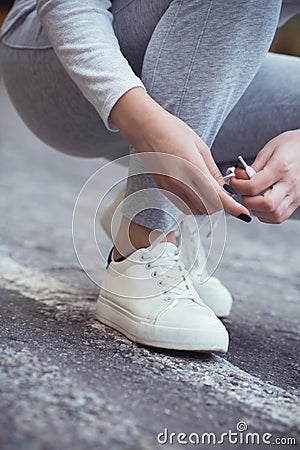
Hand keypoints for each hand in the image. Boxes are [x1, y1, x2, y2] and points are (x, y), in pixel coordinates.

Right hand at [110, 88, 250, 219]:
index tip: (243, 214)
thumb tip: (224, 188)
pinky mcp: (163, 190)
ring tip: (212, 193)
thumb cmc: (171, 131)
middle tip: (227, 196)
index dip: (233, 208)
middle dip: (221, 206)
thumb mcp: (201, 147)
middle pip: (208, 208)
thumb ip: (213, 172)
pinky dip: (195, 204)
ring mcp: (170, 188)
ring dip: (208, 207)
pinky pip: (183, 205)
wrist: (145, 128)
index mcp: (192, 168)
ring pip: (196, 210)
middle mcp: (180, 182)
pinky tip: (197, 192)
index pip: (217, 197)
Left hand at [231, 130, 299, 222]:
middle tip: (244, 193)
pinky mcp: (298, 201)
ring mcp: (296, 194)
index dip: (238, 186)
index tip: (234, 182)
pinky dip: (268, 215)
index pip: (254, 186)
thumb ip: (254, 165)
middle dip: (248, 201)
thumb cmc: (293, 145)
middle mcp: (291, 184)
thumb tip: (239, 176)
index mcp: (281, 168)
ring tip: (253, 199)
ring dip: (258, 210)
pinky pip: (281, 216)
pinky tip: (262, 206)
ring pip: (274, 214)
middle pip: (266, 204)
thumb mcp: (271, 148)